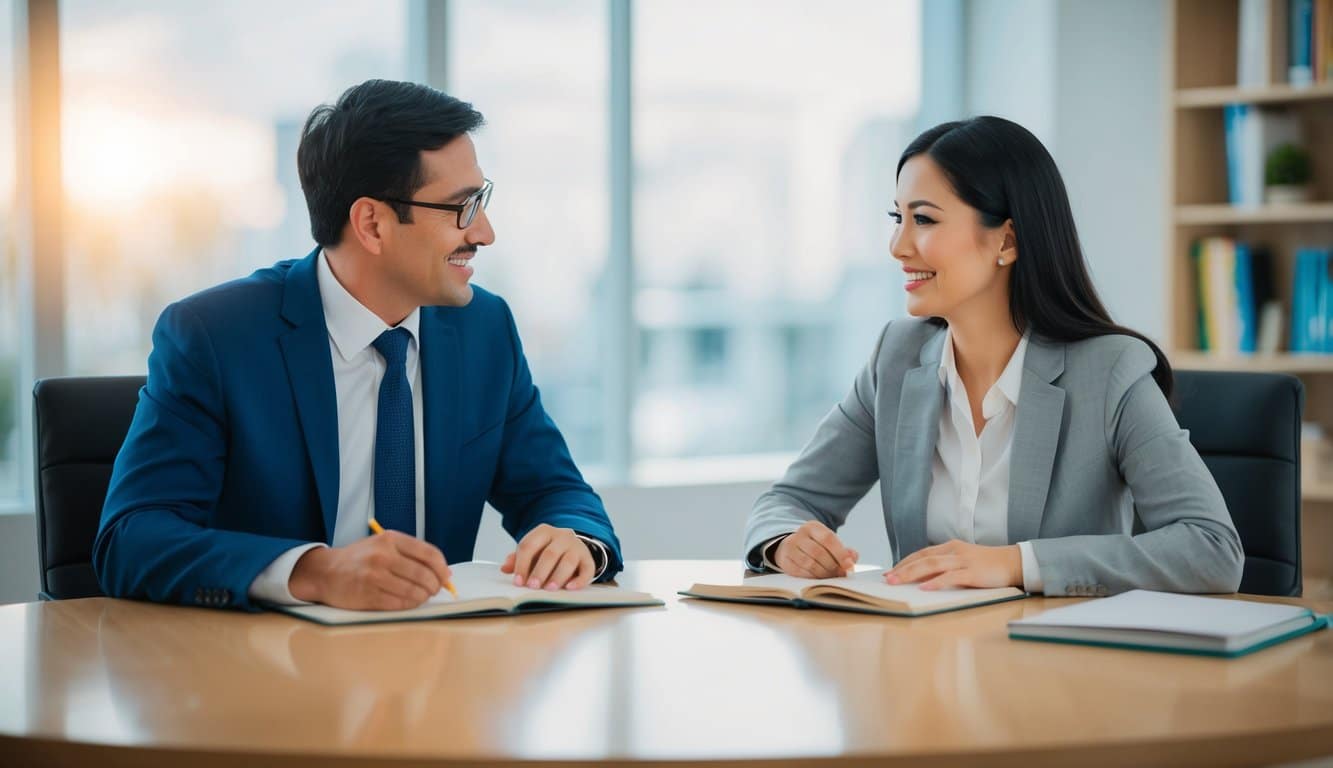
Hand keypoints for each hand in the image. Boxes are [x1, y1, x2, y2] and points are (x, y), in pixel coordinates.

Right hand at [288, 531, 451, 609]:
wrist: (325, 571)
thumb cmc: (359, 559)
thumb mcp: (383, 545)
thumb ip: (411, 554)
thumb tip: (444, 572)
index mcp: (390, 539)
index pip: (428, 553)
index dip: (442, 568)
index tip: (446, 577)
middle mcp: (382, 556)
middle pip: (423, 574)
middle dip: (434, 586)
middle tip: (434, 590)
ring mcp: (374, 576)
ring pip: (413, 591)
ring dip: (423, 597)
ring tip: (422, 597)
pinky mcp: (367, 595)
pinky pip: (399, 604)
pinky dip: (409, 605)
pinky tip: (409, 603)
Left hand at [500, 524, 595, 590]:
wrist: (571, 546)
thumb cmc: (547, 550)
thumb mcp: (532, 551)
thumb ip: (518, 559)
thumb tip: (505, 568)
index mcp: (543, 532)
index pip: (529, 545)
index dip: (522, 564)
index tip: (518, 581)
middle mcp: (562, 536)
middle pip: (550, 553)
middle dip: (540, 571)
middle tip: (532, 586)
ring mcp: (576, 547)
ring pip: (569, 560)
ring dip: (558, 576)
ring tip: (549, 589)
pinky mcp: (588, 559)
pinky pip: (587, 569)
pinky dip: (579, 580)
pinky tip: (569, 588)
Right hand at [773, 520, 858, 577]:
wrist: (791, 547)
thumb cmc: (815, 546)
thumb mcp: (829, 543)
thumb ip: (843, 550)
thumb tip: (853, 558)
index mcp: (812, 526)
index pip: (828, 538)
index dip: (840, 553)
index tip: (849, 565)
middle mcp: (799, 534)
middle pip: (818, 552)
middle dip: (832, 566)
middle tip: (840, 574)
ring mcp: (790, 547)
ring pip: (809, 564)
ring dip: (823, 574)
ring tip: (831, 576)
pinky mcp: (785, 561)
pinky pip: (800, 572)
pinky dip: (812, 577)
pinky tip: (819, 578)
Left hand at [885, 539, 1021, 589]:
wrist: (1014, 562)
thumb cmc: (987, 565)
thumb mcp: (963, 562)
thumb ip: (945, 567)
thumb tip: (923, 579)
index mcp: (950, 547)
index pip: (921, 554)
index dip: (904, 562)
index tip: (890, 571)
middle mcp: (954, 551)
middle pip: (922, 559)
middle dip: (902, 569)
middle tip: (887, 579)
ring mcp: (963, 561)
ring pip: (932, 565)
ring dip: (912, 574)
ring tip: (897, 581)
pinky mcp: (973, 572)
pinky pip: (951, 577)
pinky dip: (936, 582)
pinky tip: (924, 587)